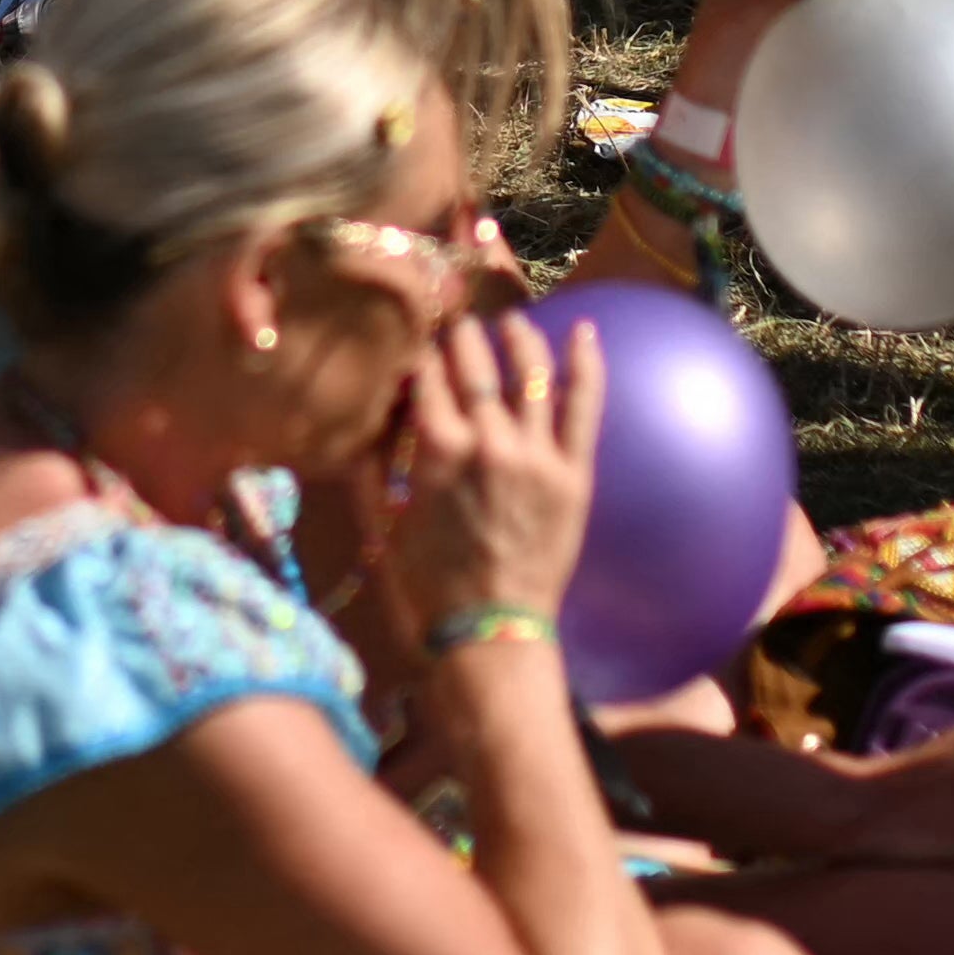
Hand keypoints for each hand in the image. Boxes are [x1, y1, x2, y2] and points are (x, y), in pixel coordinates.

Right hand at [367, 300, 602, 645]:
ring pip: (529, 371)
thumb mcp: (382, 521)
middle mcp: (487, 439)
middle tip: (457, 321)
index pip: (425, 372)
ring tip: (512, 323)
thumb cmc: (426, 584)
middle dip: (461, 333)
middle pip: (473, 361)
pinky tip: (584, 331)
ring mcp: (536, 453)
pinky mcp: (573, 472)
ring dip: (518, 337)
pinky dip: (586, 364)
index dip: (419, 349)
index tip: (416, 335)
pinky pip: (583, 406)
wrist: (490, 634)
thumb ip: (371, 463)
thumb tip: (367, 416)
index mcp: (436, 448)